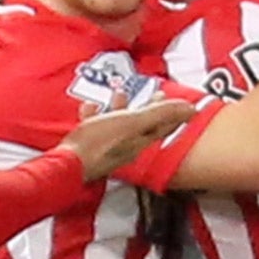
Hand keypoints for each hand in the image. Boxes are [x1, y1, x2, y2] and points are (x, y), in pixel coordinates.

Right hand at [59, 98, 196, 181]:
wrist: (68, 164)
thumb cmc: (98, 143)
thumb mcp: (133, 122)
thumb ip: (160, 114)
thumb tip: (189, 108)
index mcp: (140, 141)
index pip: (164, 126)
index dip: (175, 114)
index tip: (183, 103)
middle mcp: (128, 147)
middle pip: (144, 125)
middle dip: (150, 108)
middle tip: (155, 95)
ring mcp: (109, 149)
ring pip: (120, 125)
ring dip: (121, 108)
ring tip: (120, 94)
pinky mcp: (90, 149)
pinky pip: (97, 129)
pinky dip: (96, 116)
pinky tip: (89, 108)